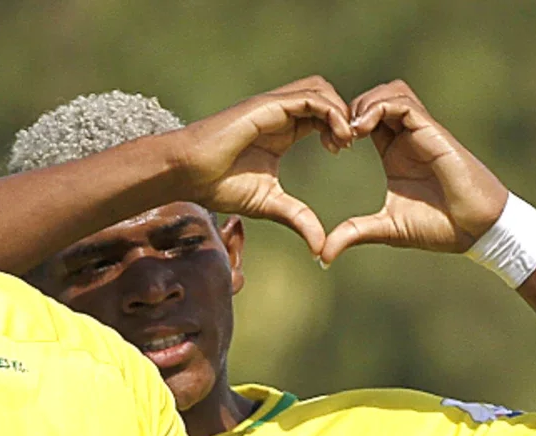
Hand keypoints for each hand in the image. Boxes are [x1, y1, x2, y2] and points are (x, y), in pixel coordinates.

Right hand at [172, 76, 354, 254]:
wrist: (187, 172)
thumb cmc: (218, 184)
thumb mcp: (269, 203)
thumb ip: (297, 218)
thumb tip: (320, 247)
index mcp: (281, 130)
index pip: (319, 114)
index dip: (338, 127)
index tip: (343, 151)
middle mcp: (278, 112)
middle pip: (324, 94)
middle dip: (343, 114)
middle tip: (348, 143)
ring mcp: (272, 106)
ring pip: (319, 89)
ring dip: (339, 111)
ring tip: (344, 139)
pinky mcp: (266, 106)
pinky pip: (309, 98)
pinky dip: (329, 112)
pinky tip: (335, 137)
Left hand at [321, 80, 509, 264]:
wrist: (476, 229)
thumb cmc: (439, 228)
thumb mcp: (386, 229)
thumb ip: (354, 234)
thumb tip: (323, 256)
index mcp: (394, 152)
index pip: (364, 120)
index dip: (342, 124)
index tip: (330, 147)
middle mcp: (407, 137)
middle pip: (375, 98)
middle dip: (349, 109)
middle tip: (335, 137)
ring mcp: (421, 132)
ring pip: (390, 92)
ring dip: (364, 104)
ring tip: (350, 132)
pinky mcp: (433, 131)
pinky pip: (403, 103)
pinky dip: (379, 108)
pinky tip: (362, 130)